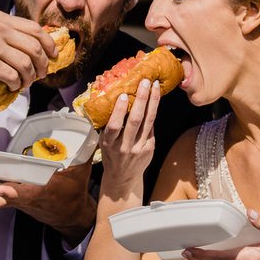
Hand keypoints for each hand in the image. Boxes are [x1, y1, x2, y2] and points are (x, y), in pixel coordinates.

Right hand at [0, 10, 57, 92]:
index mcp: (0, 18)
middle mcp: (0, 28)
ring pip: (27, 64)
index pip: (35, 28)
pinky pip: (13, 76)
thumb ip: (2, 30)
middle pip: (36, 47)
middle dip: (43, 64)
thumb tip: (24, 45)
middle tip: (41, 73)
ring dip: (30, 77)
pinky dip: (16, 84)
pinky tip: (12, 86)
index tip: (52, 55)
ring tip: (25, 83)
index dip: (49, 43)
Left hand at [0, 161, 95, 239]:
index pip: (27, 195)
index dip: (14, 193)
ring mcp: (15, 200)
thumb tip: (87, 132)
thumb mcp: (81, 173)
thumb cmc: (74, 193)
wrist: (70, 215)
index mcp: (43, 194)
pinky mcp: (9, 198)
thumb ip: (81, 153)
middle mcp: (25, 200)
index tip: (3, 188)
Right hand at [96, 79, 162, 194]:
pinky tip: (155, 99)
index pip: (114, 126)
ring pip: (149, 121)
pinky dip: (153, 112)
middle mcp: (125, 146)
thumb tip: (113, 99)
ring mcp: (140, 148)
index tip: (123, 95)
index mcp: (109, 143)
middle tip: (145, 82)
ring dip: (152, 101)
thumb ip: (109, 125)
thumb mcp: (104, 142)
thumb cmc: (111, 155)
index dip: (119, 110)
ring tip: (154, 86)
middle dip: (141, 99)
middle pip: (136, 120)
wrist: (123, 177)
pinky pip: (152, 127)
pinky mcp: (150, 148)